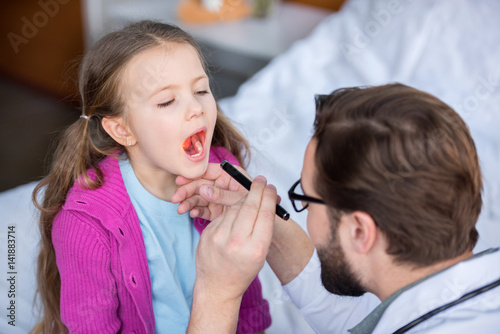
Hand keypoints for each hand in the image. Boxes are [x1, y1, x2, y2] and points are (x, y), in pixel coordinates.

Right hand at [171, 163, 250, 220]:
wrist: (265, 223)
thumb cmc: (258, 204)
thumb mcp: (240, 198)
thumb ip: (222, 194)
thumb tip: (203, 189)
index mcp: (229, 175)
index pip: (208, 171)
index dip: (194, 175)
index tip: (181, 180)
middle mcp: (221, 185)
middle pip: (200, 184)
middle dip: (187, 191)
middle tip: (176, 198)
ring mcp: (217, 198)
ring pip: (199, 198)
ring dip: (189, 202)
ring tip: (180, 209)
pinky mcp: (216, 210)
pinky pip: (203, 209)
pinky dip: (197, 211)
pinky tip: (192, 214)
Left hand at [187, 176, 276, 332]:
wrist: (217, 286)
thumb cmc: (242, 270)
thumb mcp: (260, 254)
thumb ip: (262, 229)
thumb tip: (265, 201)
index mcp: (256, 249)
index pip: (265, 214)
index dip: (269, 197)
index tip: (271, 187)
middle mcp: (237, 242)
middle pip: (250, 207)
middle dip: (257, 191)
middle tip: (261, 180)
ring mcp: (219, 237)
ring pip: (234, 208)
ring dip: (243, 199)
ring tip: (250, 196)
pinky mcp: (207, 234)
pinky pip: (222, 215)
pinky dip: (230, 211)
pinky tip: (235, 212)